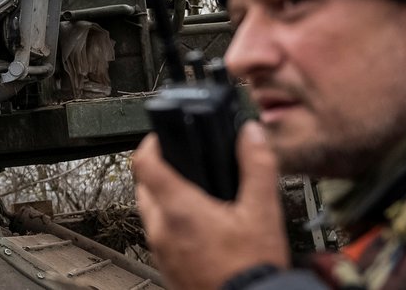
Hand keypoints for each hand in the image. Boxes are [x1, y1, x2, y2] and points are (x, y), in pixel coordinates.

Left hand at [132, 121, 288, 289]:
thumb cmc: (251, 270)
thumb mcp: (262, 212)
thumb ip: (256, 167)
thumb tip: (250, 135)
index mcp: (178, 209)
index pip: (144, 163)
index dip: (150, 142)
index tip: (161, 136)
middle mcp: (161, 230)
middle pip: (143, 186)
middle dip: (158, 170)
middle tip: (181, 163)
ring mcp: (161, 251)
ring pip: (150, 213)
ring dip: (163, 198)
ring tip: (192, 194)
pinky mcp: (167, 267)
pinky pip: (159, 236)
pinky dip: (170, 224)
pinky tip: (196, 227)